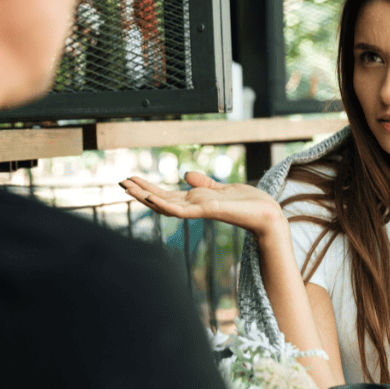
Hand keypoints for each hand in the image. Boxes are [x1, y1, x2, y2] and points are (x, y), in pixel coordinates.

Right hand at [120, 172, 285, 238]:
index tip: (132, 178)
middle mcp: (194, 208)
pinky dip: (165, 204)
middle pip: (161, 199)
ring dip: (146, 196)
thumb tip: (187, 174)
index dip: (148, 187)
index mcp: (196, 202)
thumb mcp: (223, 188)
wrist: (268, 214)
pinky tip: (151, 197)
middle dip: (140, 191)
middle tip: (120, 181)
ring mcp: (199, 211)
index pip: (166, 194)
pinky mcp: (208, 211)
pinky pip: (181, 210)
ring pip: (166, 204)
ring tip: (128, 187)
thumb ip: (205, 184)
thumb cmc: (250, 204)